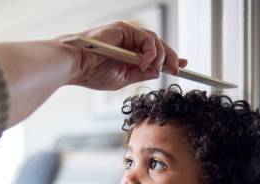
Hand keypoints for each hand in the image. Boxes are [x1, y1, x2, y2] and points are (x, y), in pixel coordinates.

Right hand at [66, 21, 187, 89]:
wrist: (76, 67)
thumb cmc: (91, 73)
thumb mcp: (122, 78)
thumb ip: (140, 74)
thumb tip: (157, 71)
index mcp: (128, 53)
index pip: (155, 53)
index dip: (171, 59)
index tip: (183, 66)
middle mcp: (129, 41)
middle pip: (159, 46)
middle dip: (172, 57)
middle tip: (178, 70)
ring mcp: (127, 34)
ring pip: (155, 41)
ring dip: (160, 56)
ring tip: (154, 68)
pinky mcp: (124, 30)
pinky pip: (146, 38)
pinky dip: (150, 51)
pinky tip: (145, 62)